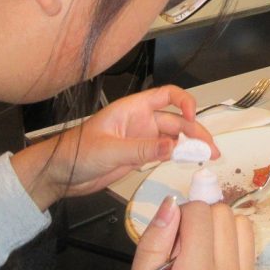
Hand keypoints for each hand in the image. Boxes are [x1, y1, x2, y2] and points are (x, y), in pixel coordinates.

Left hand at [10, 86, 218, 209]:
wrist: (59, 174)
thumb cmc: (75, 152)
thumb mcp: (109, 150)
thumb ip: (141, 149)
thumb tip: (172, 147)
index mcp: (132, 109)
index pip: (166, 95)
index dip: (183, 101)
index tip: (193, 115)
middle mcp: (140, 121)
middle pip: (175, 120)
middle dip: (195, 131)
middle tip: (210, 147)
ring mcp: (141, 139)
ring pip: (173, 137)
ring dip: (191, 145)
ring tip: (206, 156)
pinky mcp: (139, 156)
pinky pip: (165, 152)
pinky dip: (179, 156)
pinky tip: (189, 161)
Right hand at [122, 197, 255, 269]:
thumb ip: (153, 245)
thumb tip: (170, 204)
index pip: (200, 212)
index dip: (178, 217)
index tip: (167, 241)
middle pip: (223, 213)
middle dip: (199, 220)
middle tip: (178, 250)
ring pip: (241, 226)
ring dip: (218, 229)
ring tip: (194, 255)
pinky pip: (248, 249)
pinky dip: (230, 245)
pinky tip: (208, 266)